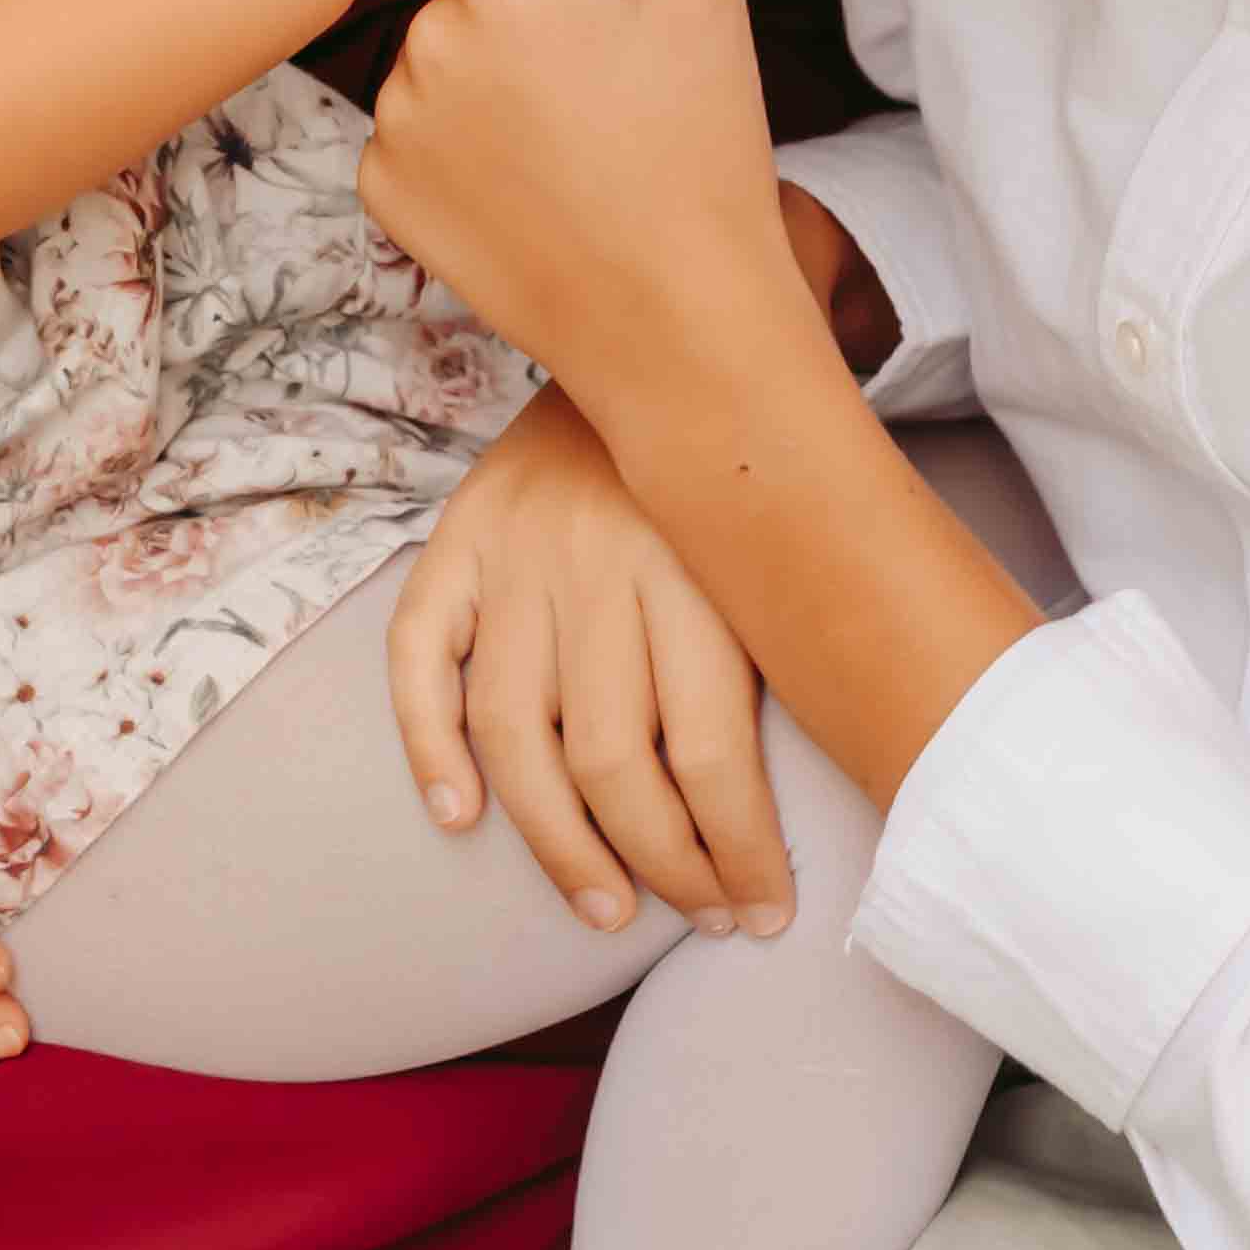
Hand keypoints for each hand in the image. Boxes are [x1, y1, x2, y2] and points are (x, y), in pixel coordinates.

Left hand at [363, 0, 813, 416]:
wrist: (674, 320)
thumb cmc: (704, 150)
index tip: (630, 48)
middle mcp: (429, 35)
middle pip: (480, 0)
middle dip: (536, 35)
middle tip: (612, 104)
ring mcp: (396, 119)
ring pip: (447, 68)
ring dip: (495, 93)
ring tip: (576, 151)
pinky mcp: (381, 190)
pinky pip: (418, 142)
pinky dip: (463, 158)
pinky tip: (530, 191)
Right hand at [390, 388, 796, 938]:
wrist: (648, 332)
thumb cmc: (733, 472)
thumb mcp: (778, 541)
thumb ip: (783, 644)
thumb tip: (829, 787)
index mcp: (699, 565)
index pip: (712, 755)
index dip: (739, 855)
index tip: (765, 913)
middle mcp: (600, 560)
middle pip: (612, 762)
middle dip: (665, 868)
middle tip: (700, 917)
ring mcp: (516, 552)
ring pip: (516, 735)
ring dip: (561, 846)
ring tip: (608, 906)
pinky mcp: (455, 539)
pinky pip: (420, 659)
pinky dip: (429, 748)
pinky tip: (463, 818)